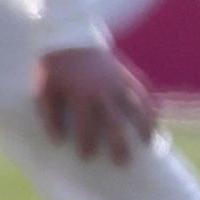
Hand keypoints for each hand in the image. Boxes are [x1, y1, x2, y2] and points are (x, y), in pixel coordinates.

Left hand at [35, 45, 154, 164]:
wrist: (70, 36)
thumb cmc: (53, 67)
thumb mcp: (44, 90)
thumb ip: (50, 116)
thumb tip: (57, 141)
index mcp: (81, 95)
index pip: (86, 126)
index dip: (86, 143)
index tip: (88, 157)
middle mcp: (104, 90)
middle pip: (116, 122)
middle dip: (119, 144)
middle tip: (123, 163)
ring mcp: (119, 81)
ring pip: (138, 108)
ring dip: (144, 128)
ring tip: (149, 145)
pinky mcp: (128, 74)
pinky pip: (144, 94)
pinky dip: (151, 109)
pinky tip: (155, 122)